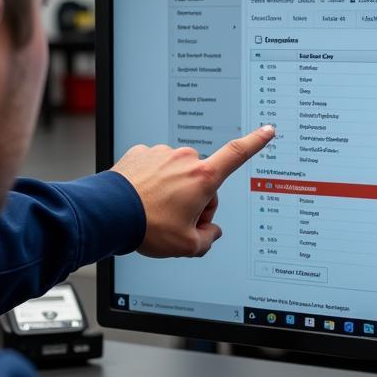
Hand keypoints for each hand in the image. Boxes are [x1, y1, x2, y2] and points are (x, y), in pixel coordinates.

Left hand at [112, 125, 275, 257]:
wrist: (108, 214)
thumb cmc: (149, 228)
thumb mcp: (187, 246)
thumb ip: (209, 239)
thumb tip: (211, 231)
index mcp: (203, 177)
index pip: (237, 155)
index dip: (256, 142)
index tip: (267, 130)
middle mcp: (184, 159)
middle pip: (202, 179)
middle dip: (196, 199)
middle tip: (177, 220)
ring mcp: (161, 154)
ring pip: (177, 174)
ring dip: (172, 190)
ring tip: (154, 211)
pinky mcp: (141, 153)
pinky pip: (155, 168)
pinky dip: (152, 182)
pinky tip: (142, 198)